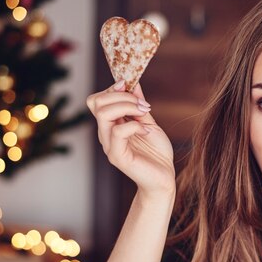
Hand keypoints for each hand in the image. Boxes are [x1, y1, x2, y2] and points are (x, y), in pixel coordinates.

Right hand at [86, 80, 174, 194]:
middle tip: (143, 104)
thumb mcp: (148, 121)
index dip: (112, 88)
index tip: (130, 86)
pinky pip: (118, 132)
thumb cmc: (156, 152)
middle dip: (121, 96)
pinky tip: (146, 130)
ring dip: (127, 106)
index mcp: (110, 125)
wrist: (164, 177)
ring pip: (104, 113)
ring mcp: (109, 145)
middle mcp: (106, 134)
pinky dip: (135, 125)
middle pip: (97, 103)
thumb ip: (138, 104)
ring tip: (145, 113)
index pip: (97, 100)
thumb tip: (132, 83)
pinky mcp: (117, 156)